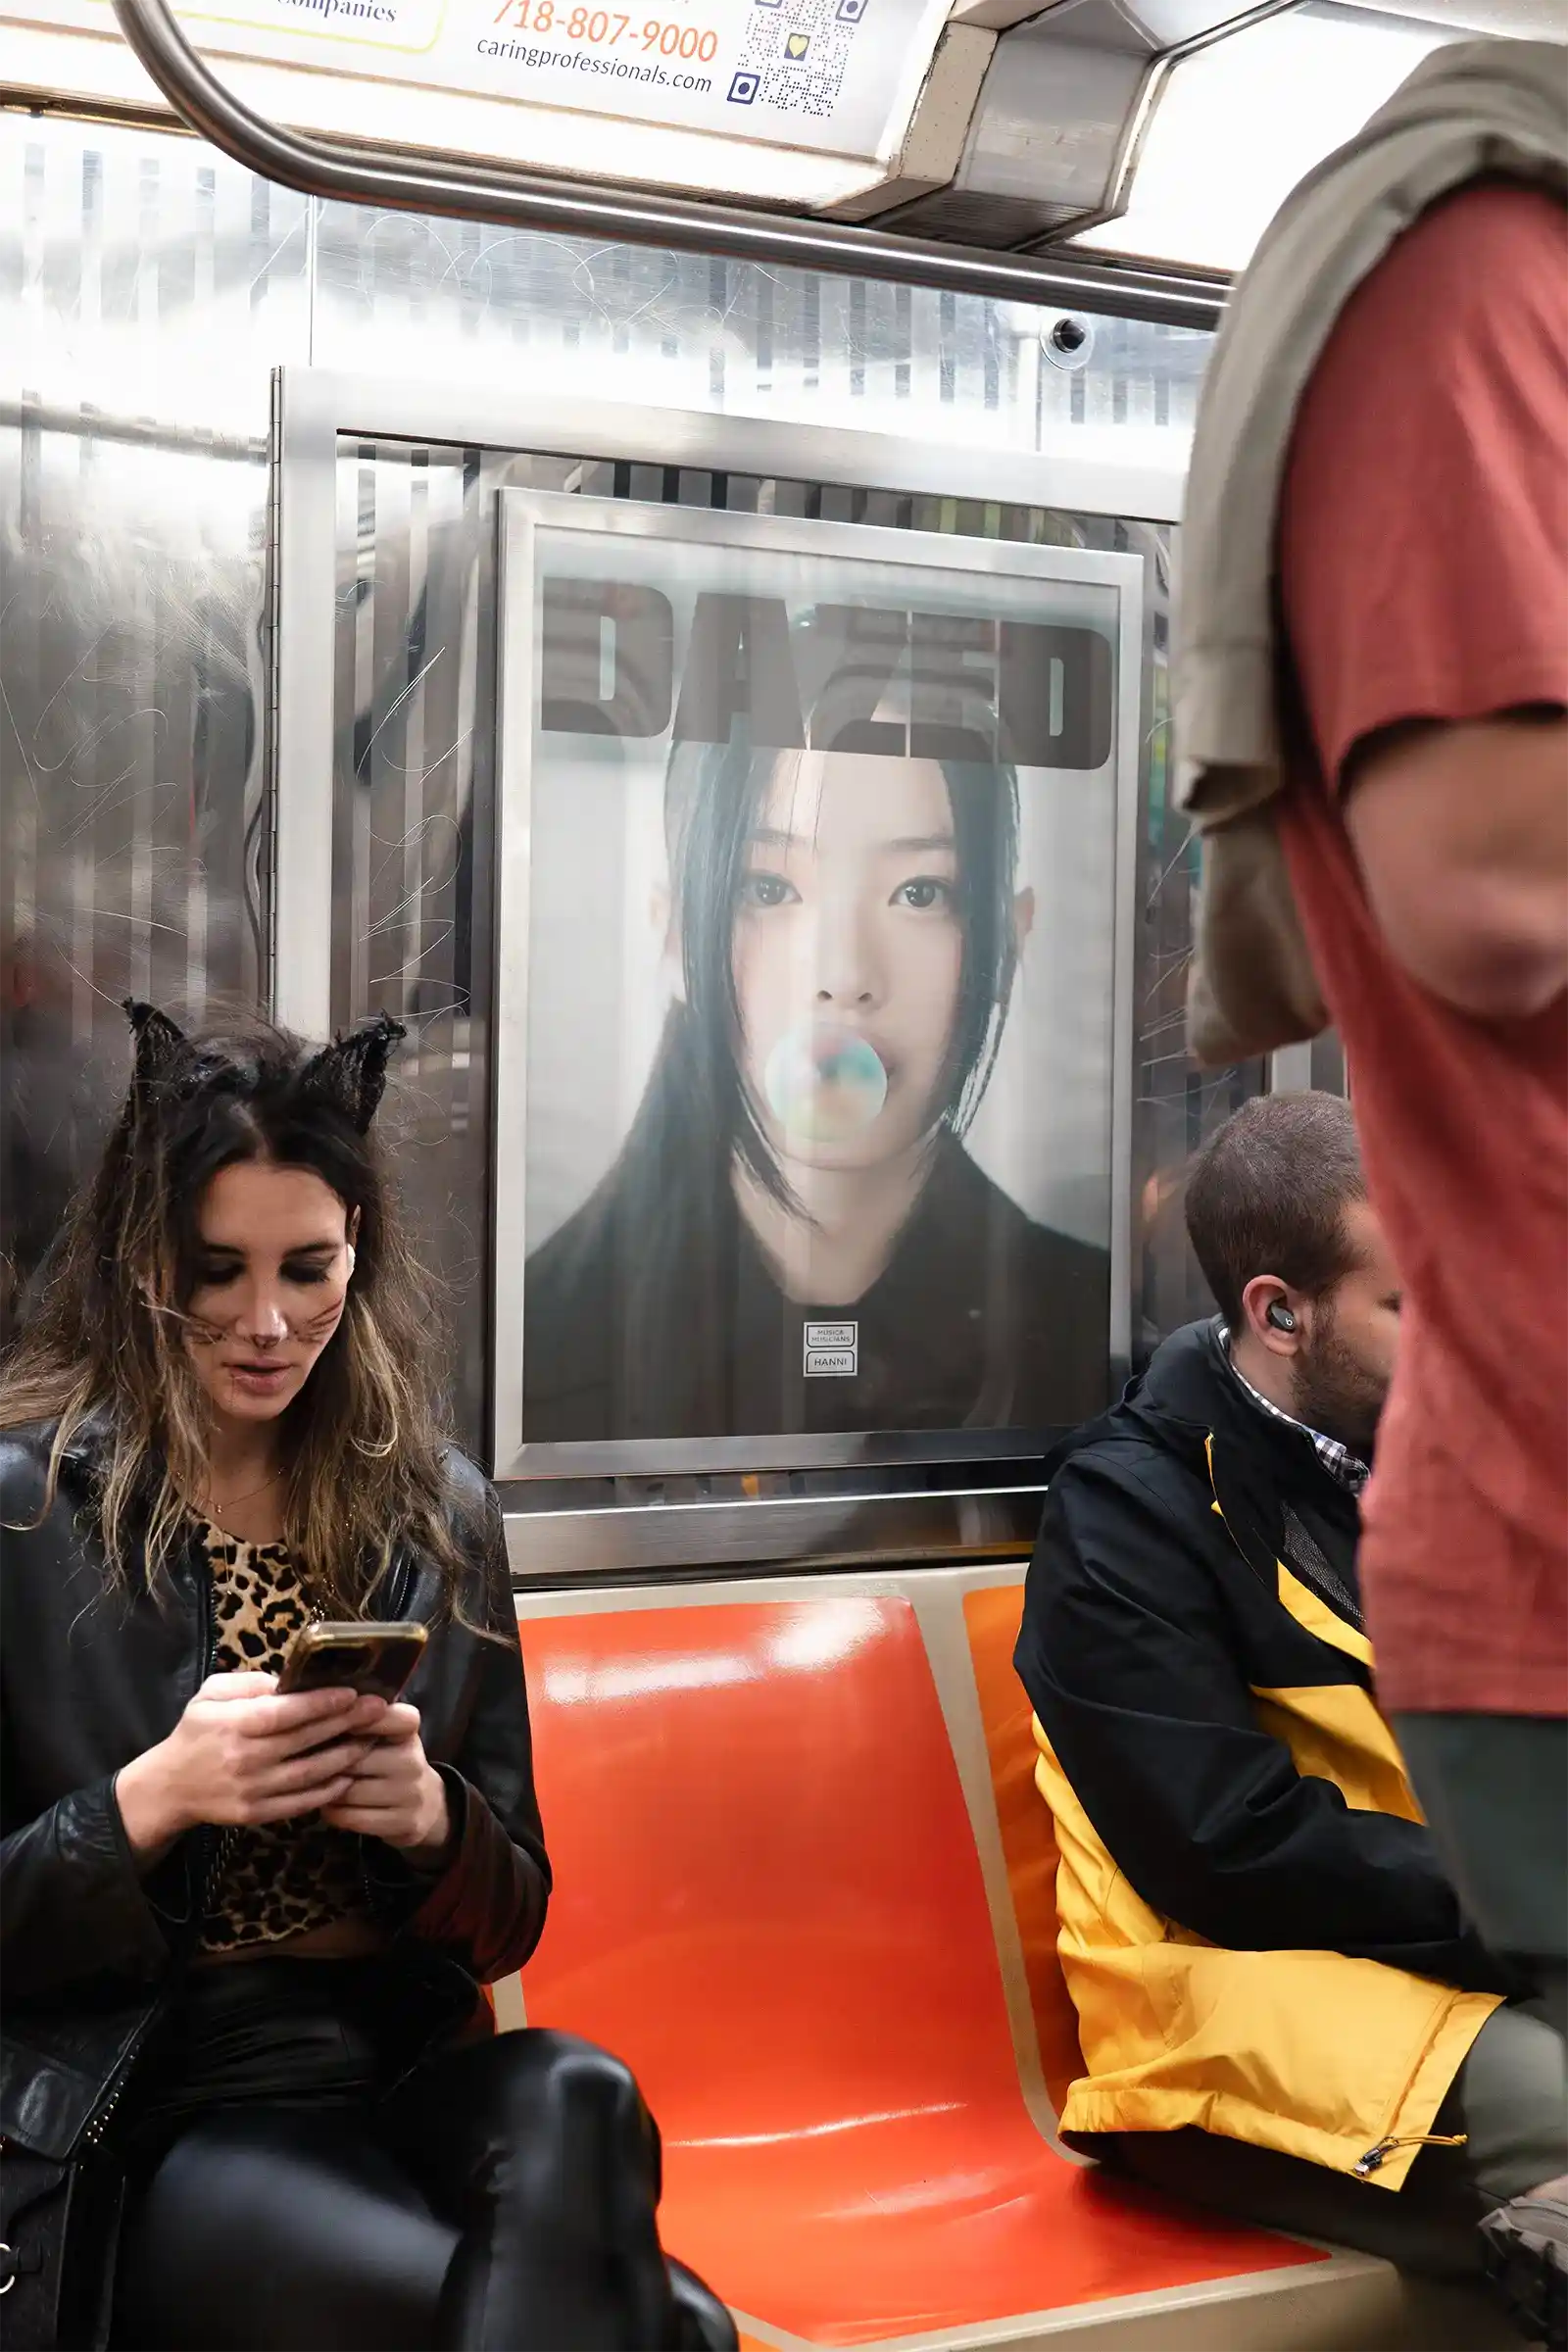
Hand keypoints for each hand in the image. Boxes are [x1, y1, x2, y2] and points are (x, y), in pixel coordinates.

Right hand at [116, 1673, 388, 1860]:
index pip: (284, 1713)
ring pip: (310, 1774)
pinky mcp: (257, 1814)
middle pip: (305, 1741)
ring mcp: (252, 1790)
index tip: (352, 1692)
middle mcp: (244, 1759)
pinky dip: (328, 1789)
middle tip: (378, 1709)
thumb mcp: (210, 1695)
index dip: (321, 1703)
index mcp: (233, 1725)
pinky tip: (348, 1773)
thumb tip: (289, 1682)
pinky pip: (301, 1802)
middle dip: (346, 1723)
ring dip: (345, 1756)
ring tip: (371, 1739)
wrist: (170, 1787)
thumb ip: (249, 1684)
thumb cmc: (196, 1732)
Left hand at [321, 1703, 451, 1860]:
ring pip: (348, 1791)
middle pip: (353, 1758)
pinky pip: (351, 1818)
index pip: (384, 1717)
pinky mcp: (405, 1823)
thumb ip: (358, 1720)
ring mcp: (411, 1794)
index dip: (354, 1719)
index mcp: (408, 1730)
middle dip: (326, 1760)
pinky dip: (332, 1812)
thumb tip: (315, 1712)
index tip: (329, 1721)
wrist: (425, 1804)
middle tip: (305, 1760)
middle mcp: (413, 1760)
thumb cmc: (390, 1760)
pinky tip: (329, 1806)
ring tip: (315, 1785)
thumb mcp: (385, 1734)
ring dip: (324, 1790)